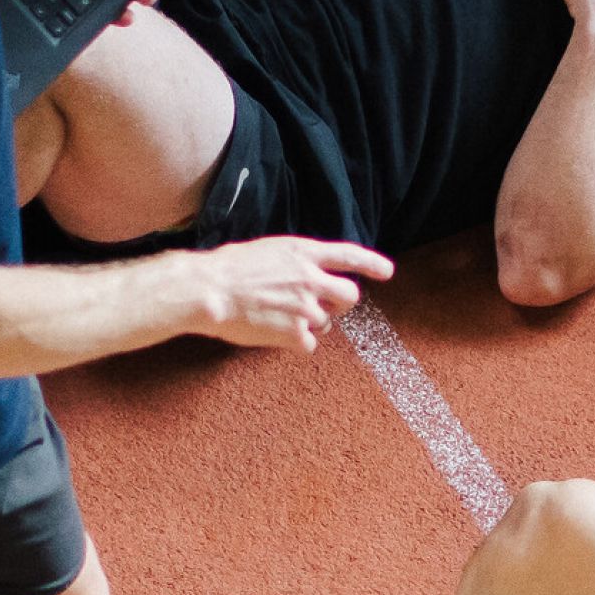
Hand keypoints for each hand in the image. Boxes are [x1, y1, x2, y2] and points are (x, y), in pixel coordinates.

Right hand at [194, 238, 391, 353]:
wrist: (208, 290)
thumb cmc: (228, 268)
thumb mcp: (267, 251)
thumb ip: (293, 262)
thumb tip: (303, 274)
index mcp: (303, 253)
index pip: (348, 256)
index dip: (371, 263)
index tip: (387, 272)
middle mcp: (311, 279)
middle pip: (350, 296)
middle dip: (342, 304)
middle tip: (325, 307)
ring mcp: (306, 308)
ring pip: (325, 323)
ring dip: (308, 324)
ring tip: (277, 316)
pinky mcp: (295, 333)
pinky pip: (307, 344)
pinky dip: (294, 343)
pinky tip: (271, 332)